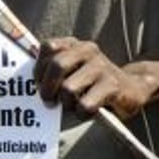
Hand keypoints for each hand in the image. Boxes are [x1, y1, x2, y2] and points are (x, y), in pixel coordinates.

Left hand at [34, 38, 153, 118]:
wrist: (131, 89)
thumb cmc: (93, 83)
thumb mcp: (73, 70)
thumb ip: (53, 71)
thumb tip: (28, 85)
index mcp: (75, 44)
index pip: (48, 47)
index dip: (39, 69)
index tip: (40, 85)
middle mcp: (89, 50)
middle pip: (57, 65)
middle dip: (48, 88)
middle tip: (49, 102)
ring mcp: (101, 67)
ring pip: (69, 89)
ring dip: (67, 104)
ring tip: (74, 106)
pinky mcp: (112, 85)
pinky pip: (85, 105)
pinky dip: (81, 114)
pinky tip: (88, 111)